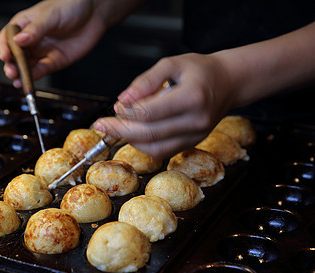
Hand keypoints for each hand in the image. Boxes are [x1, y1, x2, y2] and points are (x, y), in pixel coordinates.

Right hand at [0, 0, 106, 86]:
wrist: (93, 12)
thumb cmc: (70, 5)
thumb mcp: (50, 15)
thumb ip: (36, 29)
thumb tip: (19, 40)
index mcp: (24, 24)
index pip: (7, 38)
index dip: (3, 48)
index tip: (5, 56)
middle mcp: (30, 40)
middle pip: (15, 56)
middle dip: (11, 65)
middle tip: (11, 72)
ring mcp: (42, 51)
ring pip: (27, 66)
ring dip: (21, 74)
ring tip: (18, 81)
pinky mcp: (54, 61)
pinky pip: (42, 70)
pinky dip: (35, 76)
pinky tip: (30, 80)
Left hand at [93, 53, 235, 159]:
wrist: (229, 83)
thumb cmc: (200, 70)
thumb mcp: (171, 64)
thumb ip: (145, 81)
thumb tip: (123, 100)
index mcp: (192, 97)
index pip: (150, 112)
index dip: (127, 111)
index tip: (116, 104)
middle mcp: (196, 121)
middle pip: (149, 134)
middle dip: (120, 130)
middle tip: (101, 125)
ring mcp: (196, 136)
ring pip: (154, 148)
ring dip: (130, 139)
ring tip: (116, 127)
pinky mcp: (192, 143)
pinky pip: (162, 151)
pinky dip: (143, 145)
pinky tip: (133, 133)